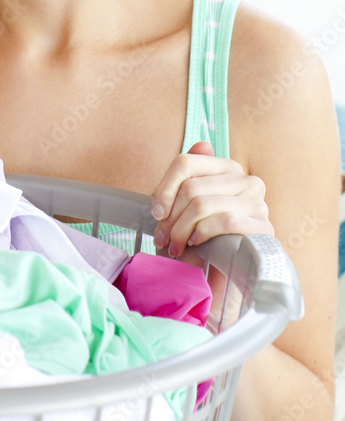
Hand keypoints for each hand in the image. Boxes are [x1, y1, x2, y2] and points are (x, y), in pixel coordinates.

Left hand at [151, 142, 273, 258]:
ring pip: (202, 205)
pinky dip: (203, 233)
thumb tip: (203, 145)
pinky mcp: (264, 227)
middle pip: (191, 187)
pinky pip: (224, 222)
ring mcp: (258, 203)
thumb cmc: (202, 238)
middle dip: (171, 217)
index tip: (156, 213)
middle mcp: (247, 180)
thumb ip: (192, 174)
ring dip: (181, 230)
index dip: (164, 188)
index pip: (185, 162)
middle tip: (163, 238)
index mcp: (227, 167)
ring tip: (174, 246)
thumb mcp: (189, 205)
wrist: (225, 275)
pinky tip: (196, 244)